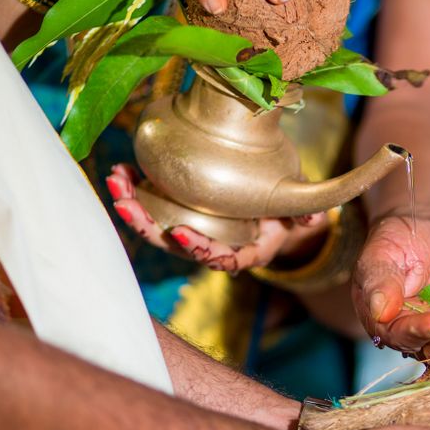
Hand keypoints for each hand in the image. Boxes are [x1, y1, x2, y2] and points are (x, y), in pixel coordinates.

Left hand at [107, 163, 325, 272]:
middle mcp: (211, 247)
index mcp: (241, 252)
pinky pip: (151, 206)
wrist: (269, 208)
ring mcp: (190, 231)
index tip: (182, 234)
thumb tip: (314, 219)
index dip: (200, 250)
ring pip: (155, 227)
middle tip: (128, 207)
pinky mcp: (176, 213)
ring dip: (132, 207)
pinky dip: (134, 190)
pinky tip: (121, 171)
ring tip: (116, 183)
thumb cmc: (284, 209)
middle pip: (175, 245)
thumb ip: (307, 212)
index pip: (221, 258)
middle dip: (148, 227)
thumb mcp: (299, 209)